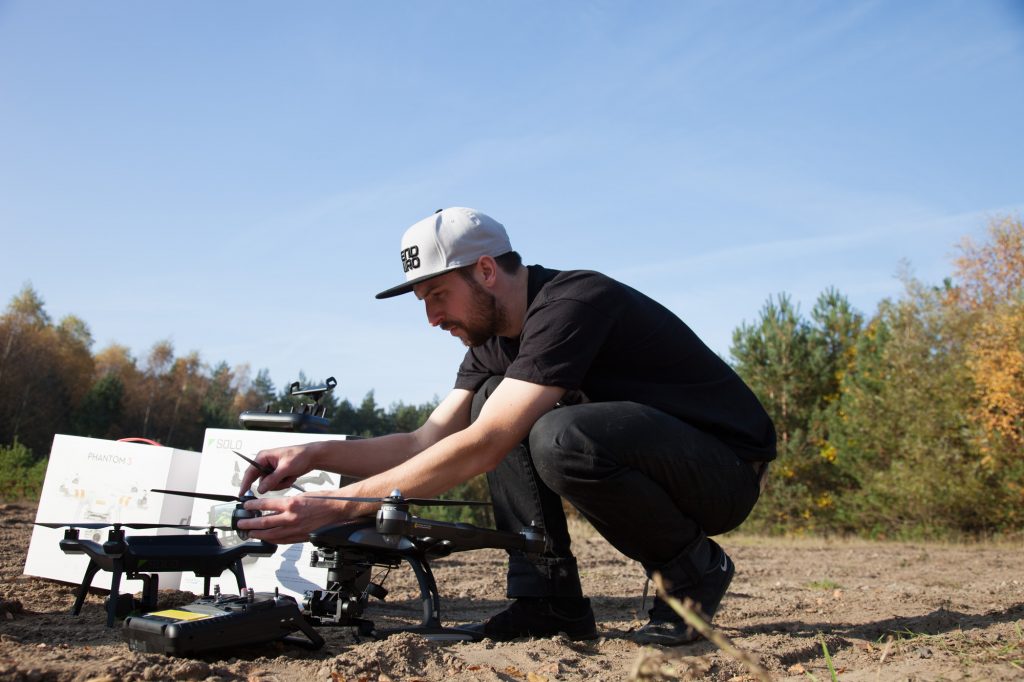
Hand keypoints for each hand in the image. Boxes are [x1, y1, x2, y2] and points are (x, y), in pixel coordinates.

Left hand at [236, 493, 351, 543]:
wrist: (338, 509)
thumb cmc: (324, 500)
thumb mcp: (302, 495)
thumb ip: (287, 502)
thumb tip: (273, 507)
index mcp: (291, 504)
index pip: (266, 505)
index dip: (253, 506)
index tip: (246, 506)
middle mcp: (291, 517)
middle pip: (264, 523)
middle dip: (250, 524)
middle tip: (241, 524)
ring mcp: (295, 529)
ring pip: (271, 534)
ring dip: (258, 534)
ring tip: (250, 533)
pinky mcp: (300, 536)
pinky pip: (282, 540)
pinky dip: (272, 539)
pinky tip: (267, 538)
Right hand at [237, 443, 319, 495]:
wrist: (312, 457)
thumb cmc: (300, 456)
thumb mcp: (285, 468)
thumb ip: (272, 479)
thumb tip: (260, 489)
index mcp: (263, 457)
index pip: (250, 472)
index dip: (245, 484)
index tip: (241, 494)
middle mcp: (265, 463)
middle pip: (260, 480)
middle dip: (272, 484)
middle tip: (282, 480)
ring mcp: (271, 469)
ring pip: (268, 485)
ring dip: (279, 484)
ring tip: (289, 476)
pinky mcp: (277, 474)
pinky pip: (276, 485)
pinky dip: (284, 484)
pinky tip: (291, 477)